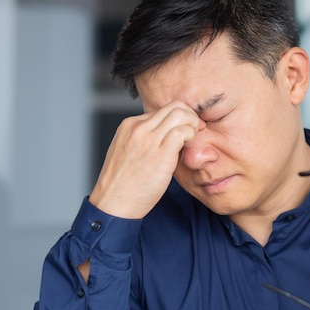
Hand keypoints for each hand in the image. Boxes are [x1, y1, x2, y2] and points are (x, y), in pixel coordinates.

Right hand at [89, 100, 203, 218]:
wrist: (113, 203)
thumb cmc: (124, 184)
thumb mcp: (128, 152)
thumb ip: (144, 140)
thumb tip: (166, 136)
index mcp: (129, 125)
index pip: (163, 110)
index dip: (180, 118)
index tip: (187, 131)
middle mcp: (138, 127)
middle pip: (175, 106)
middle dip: (191, 116)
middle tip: (196, 132)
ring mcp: (148, 138)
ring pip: (181, 114)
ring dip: (193, 125)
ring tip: (191, 142)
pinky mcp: (159, 152)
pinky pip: (183, 131)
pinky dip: (191, 136)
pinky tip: (188, 149)